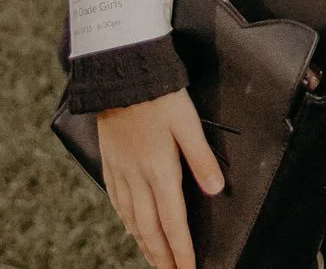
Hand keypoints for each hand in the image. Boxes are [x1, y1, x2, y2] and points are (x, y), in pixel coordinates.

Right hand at [96, 90, 223, 268]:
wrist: (120, 74)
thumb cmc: (159, 96)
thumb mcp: (188, 123)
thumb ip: (202, 158)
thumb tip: (216, 190)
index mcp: (160, 170)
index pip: (173, 222)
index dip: (181, 251)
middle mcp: (138, 177)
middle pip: (151, 228)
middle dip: (162, 257)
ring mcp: (121, 171)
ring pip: (132, 219)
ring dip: (145, 244)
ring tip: (154, 260)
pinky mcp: (110, 162)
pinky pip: (117, 202)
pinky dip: (125, 222)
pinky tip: (130, 228)